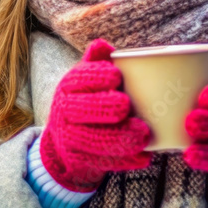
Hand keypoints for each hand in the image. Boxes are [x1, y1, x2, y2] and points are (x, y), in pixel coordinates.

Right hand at [40, 38, 152, 191]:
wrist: (67, 139)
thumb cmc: (89, 99)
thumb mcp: (89, 80)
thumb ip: (97, 63)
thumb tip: (102, 45)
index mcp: (69, 86)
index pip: (78, 79)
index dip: (95, 77)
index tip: (116, 76)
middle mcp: (64, 111)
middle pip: (80, 110)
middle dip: (103, 107)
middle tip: (127, 105)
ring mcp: (68, 138)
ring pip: (91, 140)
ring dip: (118, 138)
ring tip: (143, 135)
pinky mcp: (78, 160)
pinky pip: (101, 163)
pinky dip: (124, 162)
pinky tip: (144, 158)